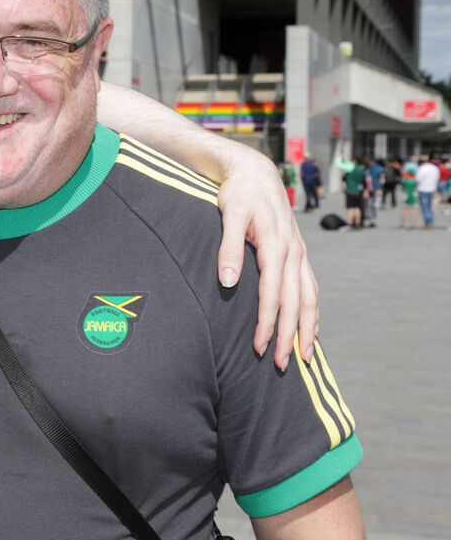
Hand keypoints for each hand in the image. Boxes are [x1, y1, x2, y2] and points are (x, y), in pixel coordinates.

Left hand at [215, 151, 317, 370]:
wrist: (255, 172)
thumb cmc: (237, 194)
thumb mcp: (229, 214)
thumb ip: (228, 247)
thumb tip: (227, 282)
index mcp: (277, 247)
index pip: (273, 295)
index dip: (267, 323)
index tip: (259, 348)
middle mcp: (294, 253)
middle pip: (295, 303)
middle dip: (288, 336)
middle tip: (280, 366)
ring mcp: (300, 254)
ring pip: (309, 299)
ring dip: (306, 330)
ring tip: (302, 359)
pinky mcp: (299, 254)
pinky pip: (311, 288)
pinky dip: (312, 313)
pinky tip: (310, 331)